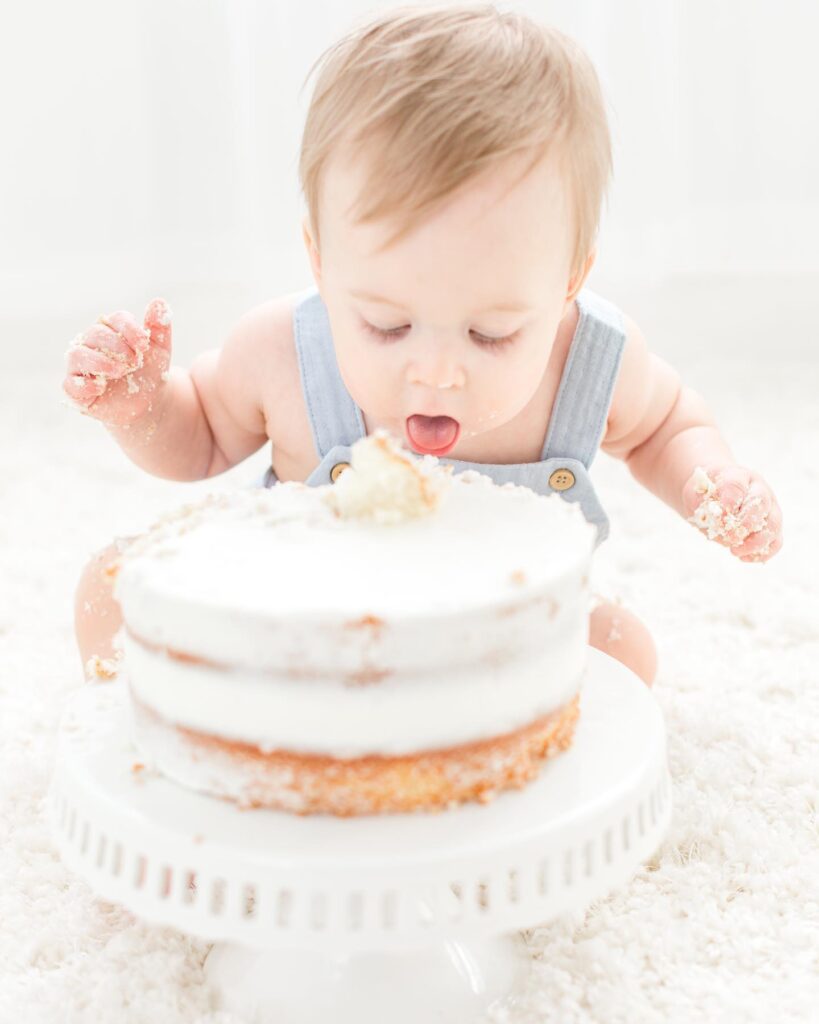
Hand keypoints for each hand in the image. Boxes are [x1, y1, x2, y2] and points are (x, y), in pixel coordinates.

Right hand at [62, 298, 172, 425]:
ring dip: (99, 362)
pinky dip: (84, 385)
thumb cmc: (150, 371)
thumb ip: (159, 326)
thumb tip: (159, 301)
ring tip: (120, 371)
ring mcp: (81, 367)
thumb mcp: (160, 350)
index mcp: (112, 330)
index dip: (129, 329)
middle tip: (134, 361)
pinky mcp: (76, 390)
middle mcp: (91, 344)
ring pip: (77, 355)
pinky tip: (101, 387)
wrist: (149, 401)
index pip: (115, 319)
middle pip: (95, 333)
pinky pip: (69, 384)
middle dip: (116, 345)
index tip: (144, 345)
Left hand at [682, 464, 782, 561]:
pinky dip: (761, 553)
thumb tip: (719, 522)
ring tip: (735, 551)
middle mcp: (759, 490)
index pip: (735, 485)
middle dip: (745, 525)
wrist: (715, 495)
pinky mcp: (771, 527)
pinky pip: (775, 542)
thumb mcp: (696, 494)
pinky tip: (743, 557)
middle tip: (729, 538)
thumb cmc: (706, 493)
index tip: (718, 516)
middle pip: (761, 506)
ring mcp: (769, 508)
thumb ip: (704, 504)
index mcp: (738, 476)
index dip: (728, 502)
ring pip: (773, 526)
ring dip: (755, 543)